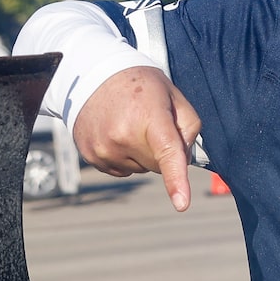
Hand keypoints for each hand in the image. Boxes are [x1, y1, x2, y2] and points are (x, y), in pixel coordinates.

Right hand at [71, 67, 205, 210]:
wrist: (91, 75)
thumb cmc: (140, 85)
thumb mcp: (172, 95)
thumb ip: (188, 127)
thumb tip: (183, 159)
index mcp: (149, 117)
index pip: (167, 153)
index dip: (176, 180)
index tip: (182, 204)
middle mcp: (122, 136)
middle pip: (157, 166)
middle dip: (159, 150)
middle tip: (147, 121)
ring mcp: (104, 148)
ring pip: (139, 170)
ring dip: (139, 153)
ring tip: (128, 123)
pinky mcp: (91, 156)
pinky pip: (121, 170)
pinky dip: (123, 156)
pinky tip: (115, 133)